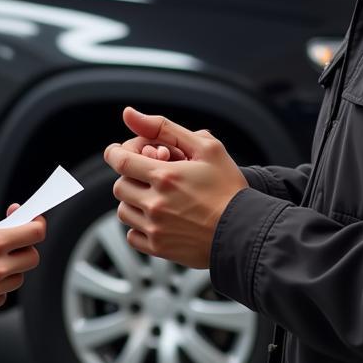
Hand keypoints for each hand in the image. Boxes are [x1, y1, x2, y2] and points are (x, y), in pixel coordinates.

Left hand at [103, 108, 247, 267]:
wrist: (246, 231)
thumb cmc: (229, 188)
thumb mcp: (206, 147)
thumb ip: (164, 128)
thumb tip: (129, 114)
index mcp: (165, 176)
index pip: (120, 160)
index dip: (116, 153)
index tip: (122, 153)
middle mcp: (156, 204)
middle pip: (120, 186)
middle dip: (131, 177)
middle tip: (150, 176)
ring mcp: (156, 229)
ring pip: (123, 211)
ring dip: (134, 201)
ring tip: (156, 197)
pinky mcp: (159, 249)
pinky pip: (132, 235)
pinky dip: (139, 226)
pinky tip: (159, 219)